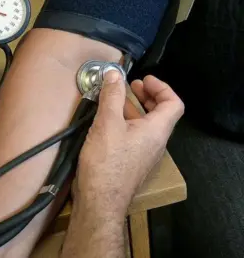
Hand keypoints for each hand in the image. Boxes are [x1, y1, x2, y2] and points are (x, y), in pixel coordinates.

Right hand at [73, 71, 183, 217]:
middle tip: (130, 86)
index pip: (173, 104)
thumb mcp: (107, 123)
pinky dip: (126, 123)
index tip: (142, 79)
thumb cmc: (106, 161)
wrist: (100, 200)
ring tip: (114, 101)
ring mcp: (144, 154)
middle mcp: (155, 142)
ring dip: (134, 109)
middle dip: (147, 96)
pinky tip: (106, 123)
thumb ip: (112, 96)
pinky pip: (135, 137)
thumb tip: (114, 74)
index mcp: (157, 130)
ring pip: (146, 125)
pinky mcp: (131, 163)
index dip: (161, 87)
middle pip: (161, 114)